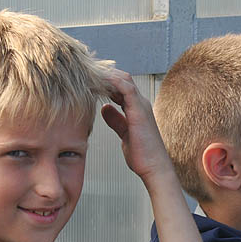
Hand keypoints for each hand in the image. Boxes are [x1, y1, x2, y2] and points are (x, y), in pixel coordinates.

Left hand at [100, 69, 173, 183]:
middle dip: (104, 74)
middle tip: (85, 73)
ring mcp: (141, 106)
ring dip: (106, 75)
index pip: (120, 86)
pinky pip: (126, 88)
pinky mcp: (139, 111)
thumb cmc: (142, 156)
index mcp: (137, 108)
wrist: (155, 168)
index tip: (89, 80)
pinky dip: (112, 81)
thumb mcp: (124, 134)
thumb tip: (104, 108)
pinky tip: (99, 79)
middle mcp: (140, 103)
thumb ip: (116, 120)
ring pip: (124, 79)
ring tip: (89, 73)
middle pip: (122, 78)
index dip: (105, 81)